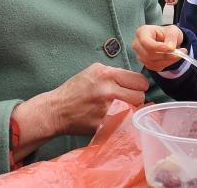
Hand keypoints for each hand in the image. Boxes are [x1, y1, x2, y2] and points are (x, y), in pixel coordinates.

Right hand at [10, 63, 149, 159]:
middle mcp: (108, 90)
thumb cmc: (75, 90)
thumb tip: (135, 81)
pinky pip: (124, 122)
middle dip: (136, 98)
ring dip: (131, 110)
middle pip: (140, 96)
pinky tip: (113, 118)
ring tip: (120, 109)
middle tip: (128, 100)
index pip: (140, 80)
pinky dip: (122, 121)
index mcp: (106, 74)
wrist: (56, 111)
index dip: (139, 85)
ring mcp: (107, 109)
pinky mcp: (104, 124)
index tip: (134, 88)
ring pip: (135, 110)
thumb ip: (116, 74)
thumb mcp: (94, 72)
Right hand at [132, 25, 184, 70]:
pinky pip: (156, 67)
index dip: (158, 47)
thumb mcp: (172, 30)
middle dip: (165, 55)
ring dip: (168, 60)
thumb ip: (171, 37)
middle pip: (148, 54)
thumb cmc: (167, 33)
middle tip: (180, 52)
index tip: (170, 48)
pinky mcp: (146, 63)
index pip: (145, 42)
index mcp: (142, 32)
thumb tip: (170, 48)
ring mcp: (140, 55)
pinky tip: (172, 58)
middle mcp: (137, 44)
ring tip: (179, 54)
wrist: (167, 40)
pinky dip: (166, 64)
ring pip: (152, 62)